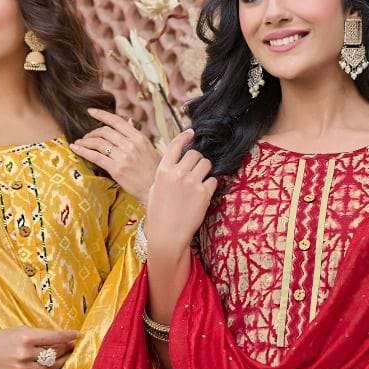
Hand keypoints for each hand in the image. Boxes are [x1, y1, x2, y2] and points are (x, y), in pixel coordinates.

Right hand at [0, 326, 77, 368]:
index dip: (68, 336)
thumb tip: (62, 339)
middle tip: (73, 348)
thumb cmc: (0, 339)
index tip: (77, 335)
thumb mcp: (18, 330)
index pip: (53, 337)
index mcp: (24, 337)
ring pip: (50, 368)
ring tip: (68, 359)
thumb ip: (38, 335)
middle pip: (54, 354)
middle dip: (67, 350)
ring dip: (63, 364)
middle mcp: (23, 353)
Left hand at [69, 109, 159, 201]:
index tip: (91, 111)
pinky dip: (83, 151)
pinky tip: (75, 148)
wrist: (156, 190)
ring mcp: (123, 157)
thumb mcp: (149, 148)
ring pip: (98, 143)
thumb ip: (136, 135)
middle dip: (92, 133)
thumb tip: (129, 121)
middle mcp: (131, 145)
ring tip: (79, 143)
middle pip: (105, 131)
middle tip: (86, 137)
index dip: (101, 114)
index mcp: (139, 138)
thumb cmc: (154, 171)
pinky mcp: (116, 169)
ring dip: (85, 141)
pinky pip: (95, 156)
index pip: (117, 121)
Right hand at [143, 129, 216, 253]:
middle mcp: (177, 173)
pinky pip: (213, 180)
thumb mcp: (155, 190)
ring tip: (200, 181)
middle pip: (195, 154)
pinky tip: (203, 194)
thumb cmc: (159, 215)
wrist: (167, 235)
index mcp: (162, 171)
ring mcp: (191, 182)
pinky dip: (210, 185)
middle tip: (196, 170)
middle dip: (197, 160)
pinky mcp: (203, 193)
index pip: (175, 145)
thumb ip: (165, 174)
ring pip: (206, 164)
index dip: (185, 137)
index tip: (191, 133)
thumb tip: (175, 164)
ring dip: (205, 170)